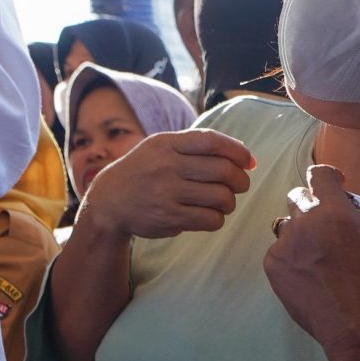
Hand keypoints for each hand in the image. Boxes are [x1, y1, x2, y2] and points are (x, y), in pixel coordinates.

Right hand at [73, 128, 254, 240]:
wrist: (110, 200)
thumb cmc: (145, 171)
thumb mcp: (161, 148)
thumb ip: (199, 147)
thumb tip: (249, 159)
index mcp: (166, 144)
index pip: (212, 141)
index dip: (238, 151)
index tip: (248, 161)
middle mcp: (167, 166)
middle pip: (224, 171)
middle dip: (240, 180)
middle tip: (238, 185)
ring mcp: (167, 193)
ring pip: (222, 198)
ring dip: (229, 202)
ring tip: (221, 201)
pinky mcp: (169, 217)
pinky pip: (211, 219)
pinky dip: (217, 219)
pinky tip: (208, 214)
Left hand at [264, 163, 359, 360]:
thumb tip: (346, 207)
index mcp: (337, 213)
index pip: (320, 175)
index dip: (327, 177)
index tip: (334, 183)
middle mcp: (306, 223)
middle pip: (299, 198)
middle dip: (312, 207)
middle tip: (327, 229)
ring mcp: (285, 245)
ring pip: (287, 226)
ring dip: (301, 234)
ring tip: (319, 260)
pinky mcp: (273, 267)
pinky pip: (279, 251)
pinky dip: (292, 258)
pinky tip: (310, 279)